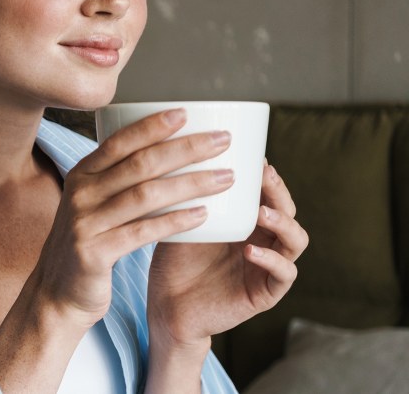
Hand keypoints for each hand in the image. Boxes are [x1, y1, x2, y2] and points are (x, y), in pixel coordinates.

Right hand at [27, 108, 235, 328]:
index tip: (188, 113)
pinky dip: (176, 222)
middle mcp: (80, 193)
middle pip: (139, 163)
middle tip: (223, 141)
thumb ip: (118, 181)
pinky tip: (204, 215)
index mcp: (81, 175)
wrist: (57, 292)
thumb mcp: (93, 205)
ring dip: (191, 183)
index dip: (153, 126)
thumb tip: (169, 153)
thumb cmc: (87, 244)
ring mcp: (85, 223)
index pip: (119, 141)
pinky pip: (144, 232)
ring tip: (226, 178)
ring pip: (146, 195)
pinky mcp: (95, 252)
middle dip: (185, 149)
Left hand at [146, 159, 308, 349]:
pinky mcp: (266, 293)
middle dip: (279, 191)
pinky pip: (283, 275)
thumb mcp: (179, 221)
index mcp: (247, 222)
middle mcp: (263, 240)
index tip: (253, 155)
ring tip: (261, 212)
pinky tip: (250, 252)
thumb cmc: (173, 261)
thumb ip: (187, 196)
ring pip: (295, 240)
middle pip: (288, 209)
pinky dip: (272, 261)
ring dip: (283, 223)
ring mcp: (268, 266)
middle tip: (263, 175)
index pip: (269, 193)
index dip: (266, 174)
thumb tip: (178, 154)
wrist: (166, 307)